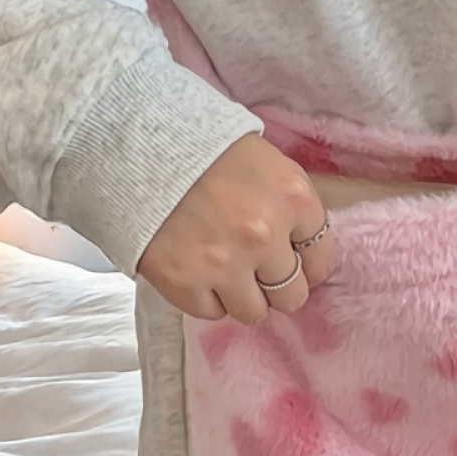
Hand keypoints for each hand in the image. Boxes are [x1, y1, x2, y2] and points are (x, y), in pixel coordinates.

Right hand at [138, 134, 336, 323]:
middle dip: (275, 286)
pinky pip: (212, 313)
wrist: (133, 142)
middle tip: (254, 269)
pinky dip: (205, 297)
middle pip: (292, 295)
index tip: (291, 261)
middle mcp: (265, 236)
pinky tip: (194, 269)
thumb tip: (303, 252)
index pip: (322, 260)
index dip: (307, 264)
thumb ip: (290, 208)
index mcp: (293, 198)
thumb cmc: (204, 147)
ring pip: (254, 313)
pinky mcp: (186, 284)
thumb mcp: (265, 163)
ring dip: (242, 297)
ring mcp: (225, 264)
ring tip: (223, 272)